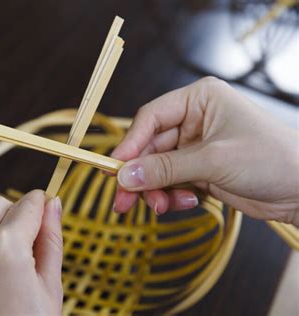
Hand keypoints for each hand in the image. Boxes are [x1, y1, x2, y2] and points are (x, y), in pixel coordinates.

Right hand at [112, 77, 298, 225]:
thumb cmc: (271, 158)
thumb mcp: (214, 160)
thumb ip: (165, 168)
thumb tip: (124, 176)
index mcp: (199, 100)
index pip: (151, 118)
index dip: (130, 144)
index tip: (115, 169)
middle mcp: (193, 120)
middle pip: (149, 147)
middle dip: (139, 176)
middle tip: (124, 201)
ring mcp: (195, 147)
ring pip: (157, 168)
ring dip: (155, 190)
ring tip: (162, 207)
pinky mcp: (199, 170)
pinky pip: (170, 182)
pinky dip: (171, 196)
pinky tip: (187, 203)